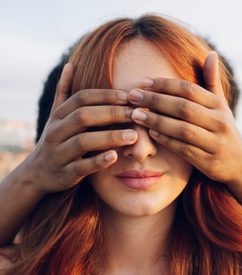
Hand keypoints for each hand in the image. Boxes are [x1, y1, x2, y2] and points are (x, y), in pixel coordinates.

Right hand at [24, 63, 137, 194]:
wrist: (36, 174)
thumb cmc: (56, 141)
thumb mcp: (56, 116)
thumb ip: (63, 92)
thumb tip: (70, 65)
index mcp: (58, 116)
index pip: (82, 98)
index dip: (106, 96)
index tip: (128, 96)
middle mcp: (56, 131)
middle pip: (83, 116)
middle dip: (112, 114)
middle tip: (136, 114)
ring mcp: (58, 153)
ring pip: (83, 142)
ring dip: (109, 137)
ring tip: (133, 136)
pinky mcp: (64, 173)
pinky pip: (81, 167)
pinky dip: (98, 161)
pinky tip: (115, 156)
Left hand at [127, 52, 241, 184]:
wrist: (238, 163)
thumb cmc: (222, 129)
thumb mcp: (221, 106)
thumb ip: (212, 82)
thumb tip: (211, 53)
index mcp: (219, 105)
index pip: (188, 90)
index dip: (164, 85)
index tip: (142, 82)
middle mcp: (219, 122)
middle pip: (183, 107)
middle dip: (155, 101)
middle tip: (132, 96)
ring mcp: (214, 142)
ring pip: (182, 129)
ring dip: (157, 121)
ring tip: (136, 115)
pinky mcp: (208, 161)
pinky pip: (184, 149)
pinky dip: (166, 140)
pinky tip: (151, 134)